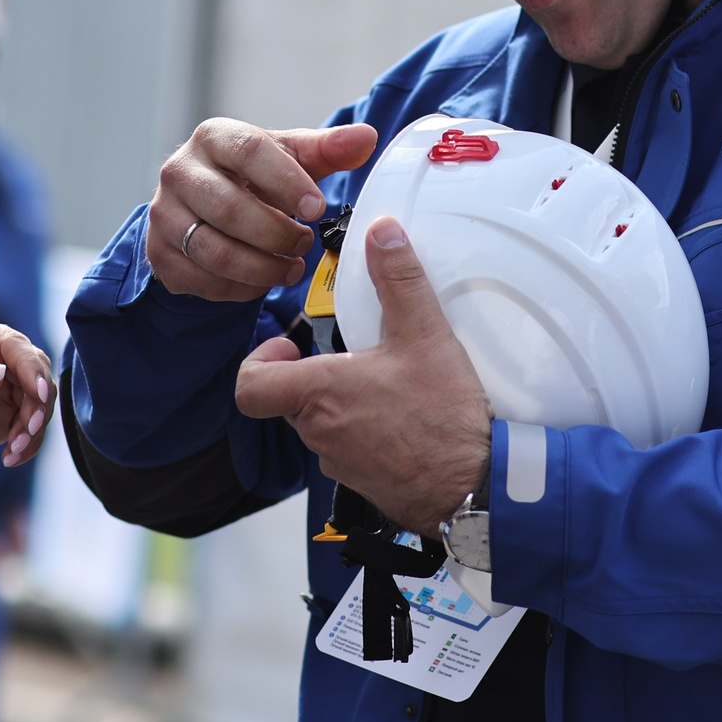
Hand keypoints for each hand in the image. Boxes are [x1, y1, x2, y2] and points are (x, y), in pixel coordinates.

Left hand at [0, 321, 53, 504]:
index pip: (13, 345)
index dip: (31, 367)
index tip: (38, 393)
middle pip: (36, 372)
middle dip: (39, 402)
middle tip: (27, 430)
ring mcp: (3, 390)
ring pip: (41, 401)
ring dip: (35, 428)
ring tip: (13, 451)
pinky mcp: (7, 419)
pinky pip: (33, 428)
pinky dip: (29, 444)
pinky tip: (10, 459)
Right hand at [146, 118, 377, 301]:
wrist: (203, 207)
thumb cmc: (254, 177)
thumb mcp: (290, 158)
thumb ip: (328, 149)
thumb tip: (367, 138)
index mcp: (213, 137)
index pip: (250, 152)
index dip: (287, 182)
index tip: (317, 208)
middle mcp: (179, 171)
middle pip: (230, 209)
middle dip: (277, 234)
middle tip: (305, 243)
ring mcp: (164, 215)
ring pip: (216, 251)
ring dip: (263, 268)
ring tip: (291, 267)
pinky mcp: (159, 254)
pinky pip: (204, 280)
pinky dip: (241, 288)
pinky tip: (262, 280)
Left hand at [233, 216, 487, 533]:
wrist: (470, 489)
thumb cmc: (441, 418)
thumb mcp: (424, 336)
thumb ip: (399, 280)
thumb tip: (383, 233)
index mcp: (318, 393)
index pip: (250, 386)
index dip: (261, 362)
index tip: (290, 347)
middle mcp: (318, 432)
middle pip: (291, 400)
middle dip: (316, 376)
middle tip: (353, 357)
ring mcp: (338, 462)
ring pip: (322, 426)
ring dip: (344, 405)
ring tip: (386, 385)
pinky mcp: (361, 481)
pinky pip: (350, 450)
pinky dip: (366, 432)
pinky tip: (403, 419)